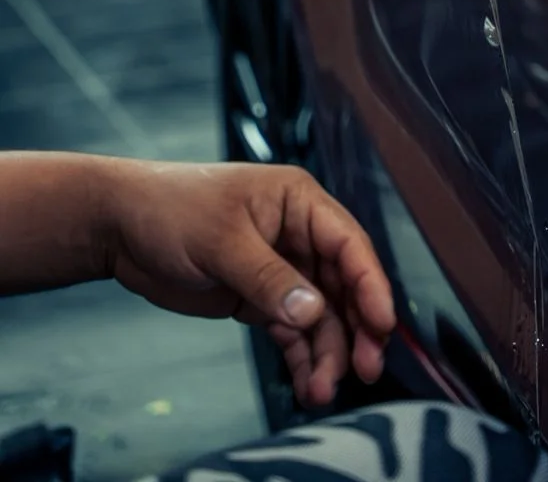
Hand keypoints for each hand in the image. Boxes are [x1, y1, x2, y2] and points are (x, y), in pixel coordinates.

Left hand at [101, 161, 394, 408]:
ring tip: (321, 390)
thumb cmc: (172, 208)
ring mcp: (281, 268)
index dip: (371, 284)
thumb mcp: (222, 241)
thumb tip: (313, 312)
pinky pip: (292, 330)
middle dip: (356, 328)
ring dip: (326, 352)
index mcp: (299, 202)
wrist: (121, 226)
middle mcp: (298, 234)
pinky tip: (306, 384)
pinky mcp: (260, 297)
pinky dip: (301, 356)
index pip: (348, 244)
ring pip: (320, 315)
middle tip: (364, 370)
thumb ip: (268, 278)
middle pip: (343, 285)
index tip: (382, 325)